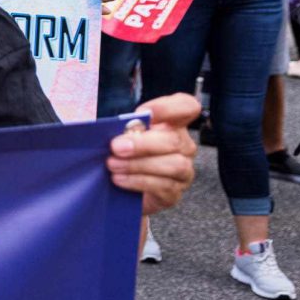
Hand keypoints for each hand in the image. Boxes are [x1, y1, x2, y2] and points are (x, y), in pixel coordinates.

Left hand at [108, 92, 199, 213]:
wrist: (121, 188)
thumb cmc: (122, 153)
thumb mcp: (121, 135)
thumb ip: (124, 127)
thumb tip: (119, 127)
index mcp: (172, 124)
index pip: (186, 107)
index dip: (168, 107)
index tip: (142, 112)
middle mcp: (183, 145)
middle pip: (174, 140)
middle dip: (143, 143)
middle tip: (116, 147)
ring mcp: (183, 170)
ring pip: (174, 165)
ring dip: (139, 164)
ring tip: (113, 164)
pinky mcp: (175, 192)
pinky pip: (164, 186)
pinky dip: (138, 181)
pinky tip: (119, 179)